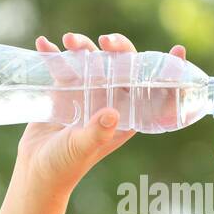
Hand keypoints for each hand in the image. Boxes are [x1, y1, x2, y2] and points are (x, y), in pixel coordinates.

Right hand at [12, 32, 186, 196]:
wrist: (36, 172)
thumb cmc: (64, 165)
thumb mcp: (82, 148)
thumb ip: (97, 133)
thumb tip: (112, 114)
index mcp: (126, 117)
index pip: (152, 91)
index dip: (166, 72)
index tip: (178, 51)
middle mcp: (110, 102)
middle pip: (123, 67)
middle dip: (119, 49)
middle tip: (107, 41)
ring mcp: (88, 94)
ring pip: (93, 61)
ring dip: (84, 46)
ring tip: (70, 40)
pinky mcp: (65, 91)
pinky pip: (64, 66)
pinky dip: (55, 54)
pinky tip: (43, 44)